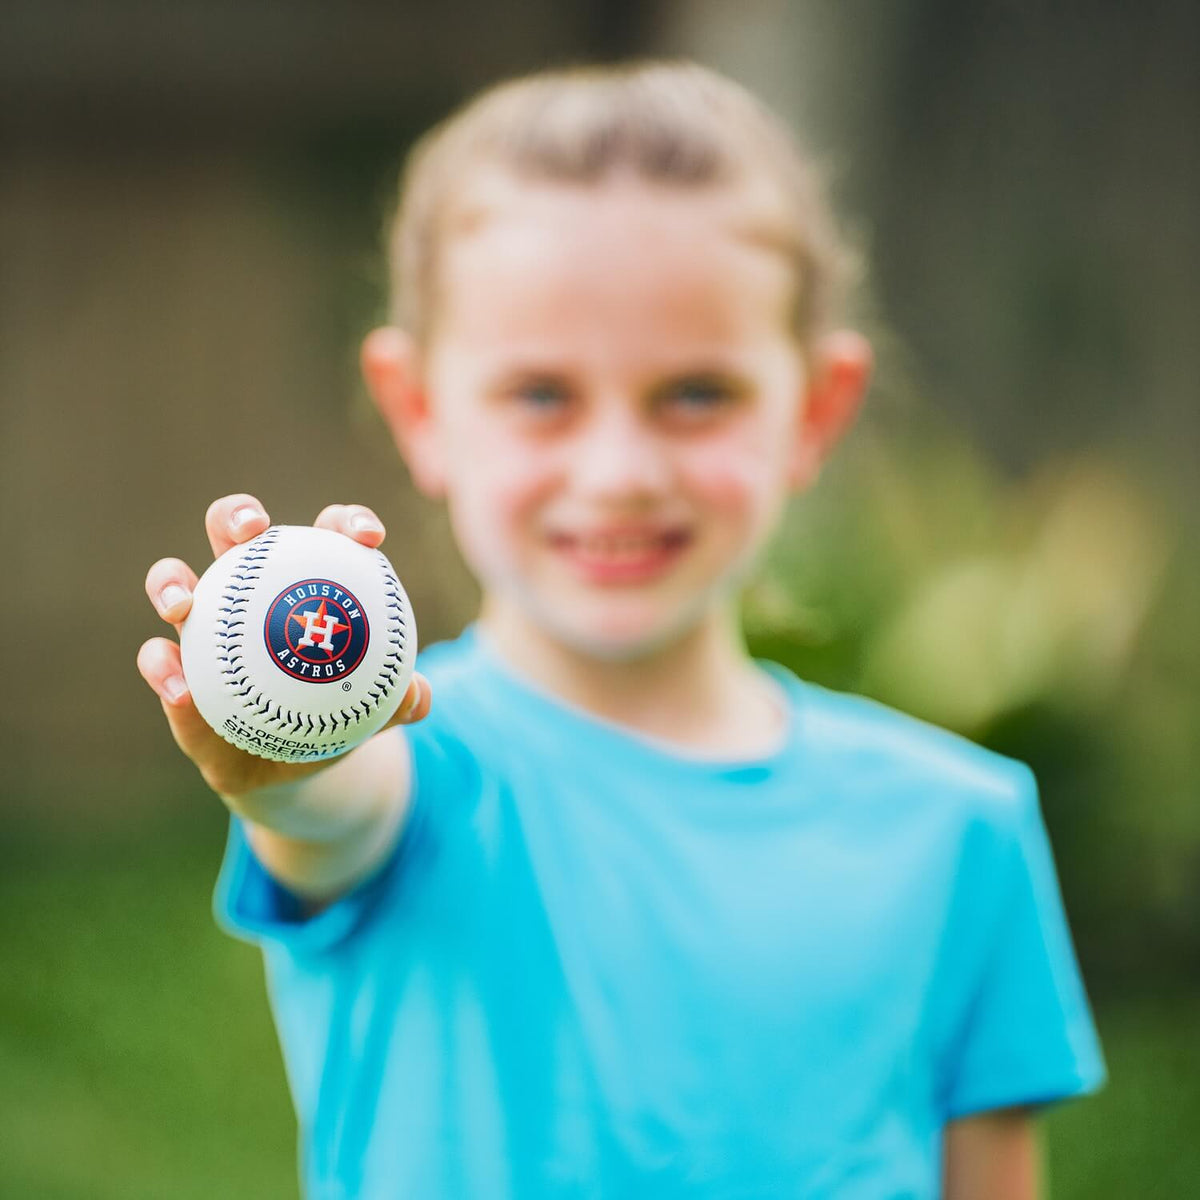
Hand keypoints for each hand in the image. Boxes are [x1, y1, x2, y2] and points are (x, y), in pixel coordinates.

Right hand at [137, 494, 430, 802]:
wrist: (290, 766)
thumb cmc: (337, 716)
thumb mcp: (373, 710)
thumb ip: (397, 700)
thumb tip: (417, 696)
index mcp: (306, 582)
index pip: (327, 535)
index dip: (346, 521)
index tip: (368, 537)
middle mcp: (247, 589)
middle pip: (233, 531)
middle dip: (237, 513)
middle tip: (252, 529)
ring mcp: (204, 626)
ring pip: (174, 582)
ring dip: (171, 583)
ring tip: (184, 604)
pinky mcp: (174, 668)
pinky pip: (158, 660)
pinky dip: (163, 669)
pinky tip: (179, 689)